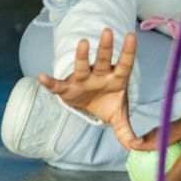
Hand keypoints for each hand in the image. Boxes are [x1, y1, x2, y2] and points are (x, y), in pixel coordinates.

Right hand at [38, 28, 147, 150]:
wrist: (90, 106)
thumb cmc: (108, 104)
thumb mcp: (120, 117)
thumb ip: (128, 132)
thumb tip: (139, 148)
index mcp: (116, 79)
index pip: (124, 64)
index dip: (128, 51)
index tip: (131, 36)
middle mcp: (99, 75)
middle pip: (103, 60)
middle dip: (105, 47)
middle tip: (107, 32)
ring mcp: (83, 80)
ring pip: (83, 66)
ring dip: (82, 56)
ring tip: (83, 43)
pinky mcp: (67, 88)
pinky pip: (58, 85)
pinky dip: (50, 82)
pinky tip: (42, 77)